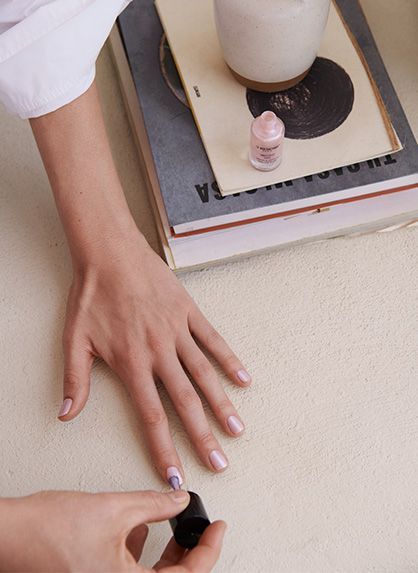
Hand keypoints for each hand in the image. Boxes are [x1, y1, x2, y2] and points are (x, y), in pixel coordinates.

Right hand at [0, 490, 225, 572]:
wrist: (11, 534)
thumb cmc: (50, 530)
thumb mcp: (114, 509)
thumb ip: (155, 505)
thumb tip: (179, 500)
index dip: (209, 550)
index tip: (219, 528)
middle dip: (189, 552)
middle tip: (200, 529)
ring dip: (166, 554)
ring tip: (172, 526)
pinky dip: (141, 553)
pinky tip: (140, 529)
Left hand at [29, 83, 250, 483]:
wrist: (109, 252)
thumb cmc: (91, 295)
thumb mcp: (74, 338)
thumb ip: (75, 379)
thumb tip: (67, 414)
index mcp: (131, 362)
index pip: (151, 414)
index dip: (164, 447)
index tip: (176, 473)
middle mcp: (158, 351)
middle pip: (185, 401)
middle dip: (202, 436)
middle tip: (219, 462)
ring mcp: (177, 331)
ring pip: (203, 374)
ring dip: (221, 404)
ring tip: (237, 429)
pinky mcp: (188, 311)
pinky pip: (213, 339)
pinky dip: (229, 359)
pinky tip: (243, 379)